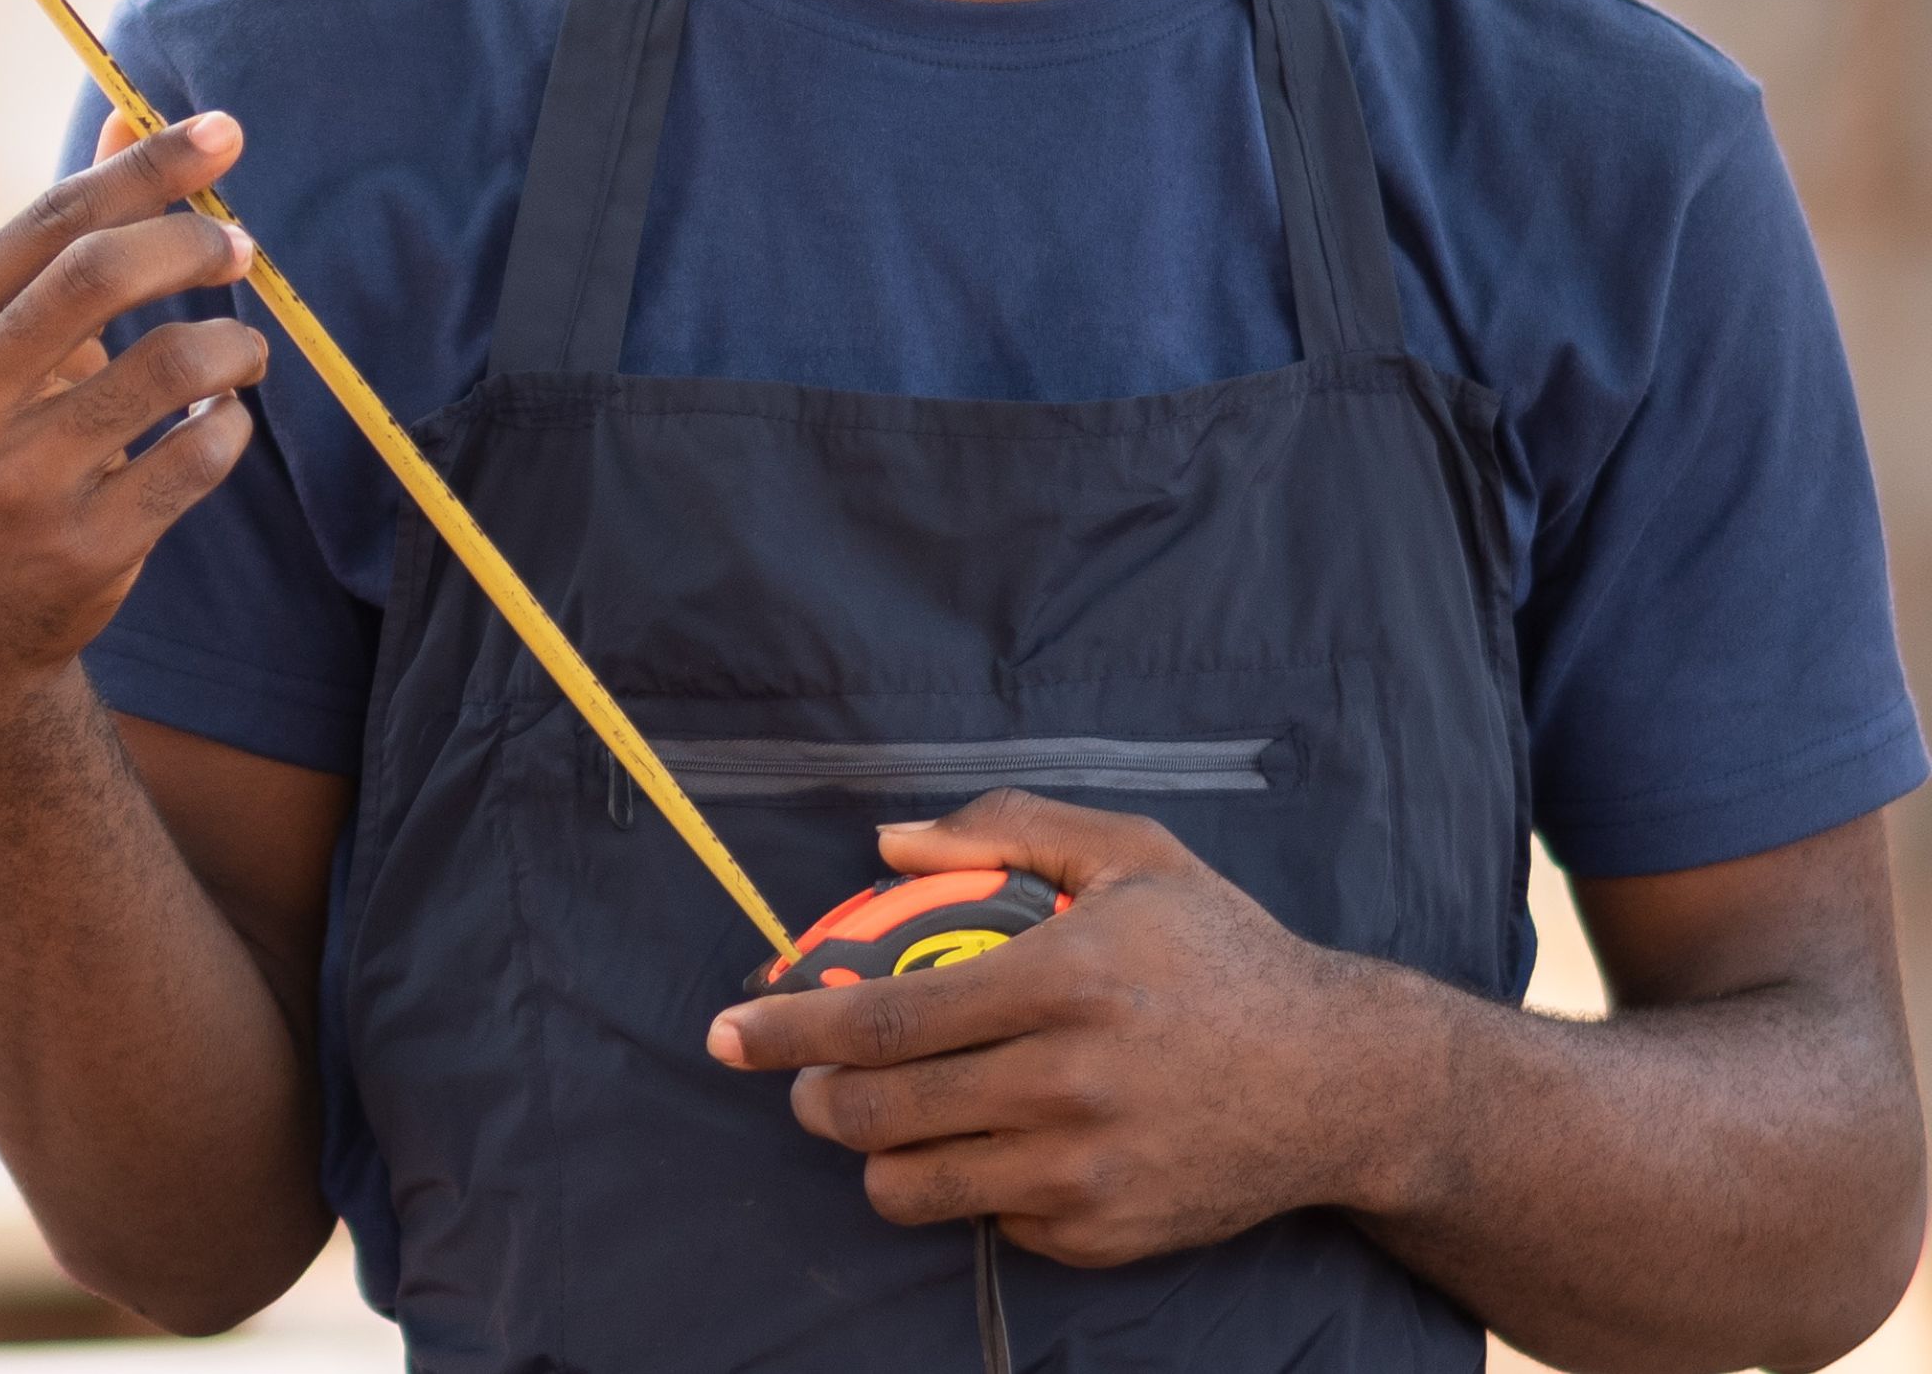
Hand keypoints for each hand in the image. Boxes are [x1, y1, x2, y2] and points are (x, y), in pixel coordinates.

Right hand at [0, 111, 268, 740]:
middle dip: (195, 244)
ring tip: (242, 353)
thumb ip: (57, 237)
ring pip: (170, 366)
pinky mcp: (78, 551)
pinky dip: (232, 429)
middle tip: (245, 249)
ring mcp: (13, 484)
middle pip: (102, 273)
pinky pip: (199, 458)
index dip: (150, 168)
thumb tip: (129, 119)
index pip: (53, 220)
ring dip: (234, 345)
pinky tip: (220, 426)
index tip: (226, 132)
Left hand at [705, 790, 1429, 1267]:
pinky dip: (969, 1184)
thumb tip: (884, 844)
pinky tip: (1000, 1140)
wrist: (1335, 1080)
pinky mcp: (1100, 1238)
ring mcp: (1082, 1176)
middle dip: (808, 1098)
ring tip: (885, 1115)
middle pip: (878, 1114)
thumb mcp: (1128, 854)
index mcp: (1063, 978)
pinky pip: (986, 1221)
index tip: (732, 1025)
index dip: (791, 1025)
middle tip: (798, 1080)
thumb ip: (1004, 830)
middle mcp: (1065, 1084)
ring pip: (912, 1187)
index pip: (885, 1017)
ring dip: (874, 1152)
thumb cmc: (1220, 950)